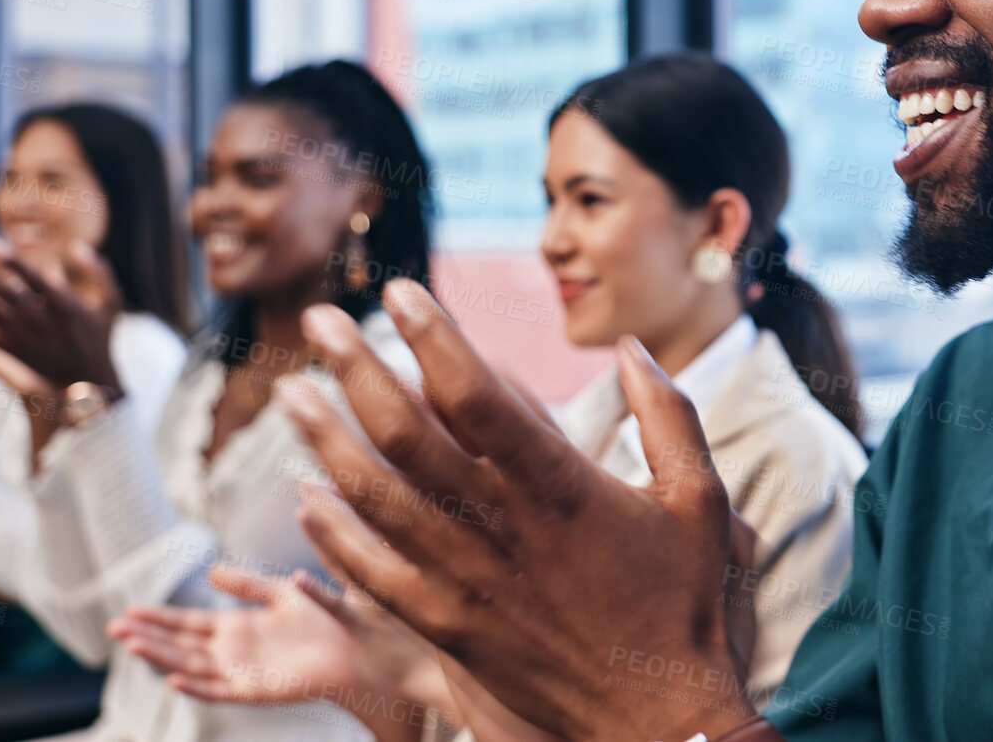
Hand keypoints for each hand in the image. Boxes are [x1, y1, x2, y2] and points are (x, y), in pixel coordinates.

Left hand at [0, 229, 121, 395]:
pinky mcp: (8, 349)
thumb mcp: (111, 304)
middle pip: (2, 291)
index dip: (12, 260)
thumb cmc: (99, 338)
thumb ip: (99, 272)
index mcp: (63, 307)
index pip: (33, 278)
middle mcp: (39, 321)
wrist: (85, 383)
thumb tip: (78, 245)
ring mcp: (21, 336)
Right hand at [109, 563, 451, 738]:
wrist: (362, 646)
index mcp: (239, 626)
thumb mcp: (282, 593)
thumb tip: (210, 571)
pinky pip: (222, 690)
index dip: (159, 617)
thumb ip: (247, 583)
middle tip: (112, 626)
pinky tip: (175, 677)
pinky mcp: (259, 688)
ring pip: (193, 665)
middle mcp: (235, 650)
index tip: (128, 610)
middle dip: (148, 635)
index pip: (189, 622)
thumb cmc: (328, 620)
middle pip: (182, 643)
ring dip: (163, 656)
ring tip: (131, 644)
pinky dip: (198, 685)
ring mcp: (244, 670)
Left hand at [282, 278, 759, 741]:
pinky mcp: (449, 629)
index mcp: (564, 489)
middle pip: (407, 436)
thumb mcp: (701, 499)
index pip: (478, 395)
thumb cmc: (684, 605)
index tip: (401, 293)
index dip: (433, 338)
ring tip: (292, 393)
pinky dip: (334, 535)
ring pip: (376, 501)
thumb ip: (668, 415)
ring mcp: (468, 583)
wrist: (658, 719)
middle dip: (355, 370)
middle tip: (320, 322)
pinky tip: (307, 499)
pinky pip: (374, 575)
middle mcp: (504, 530)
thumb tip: (630, 347)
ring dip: (326, 442)